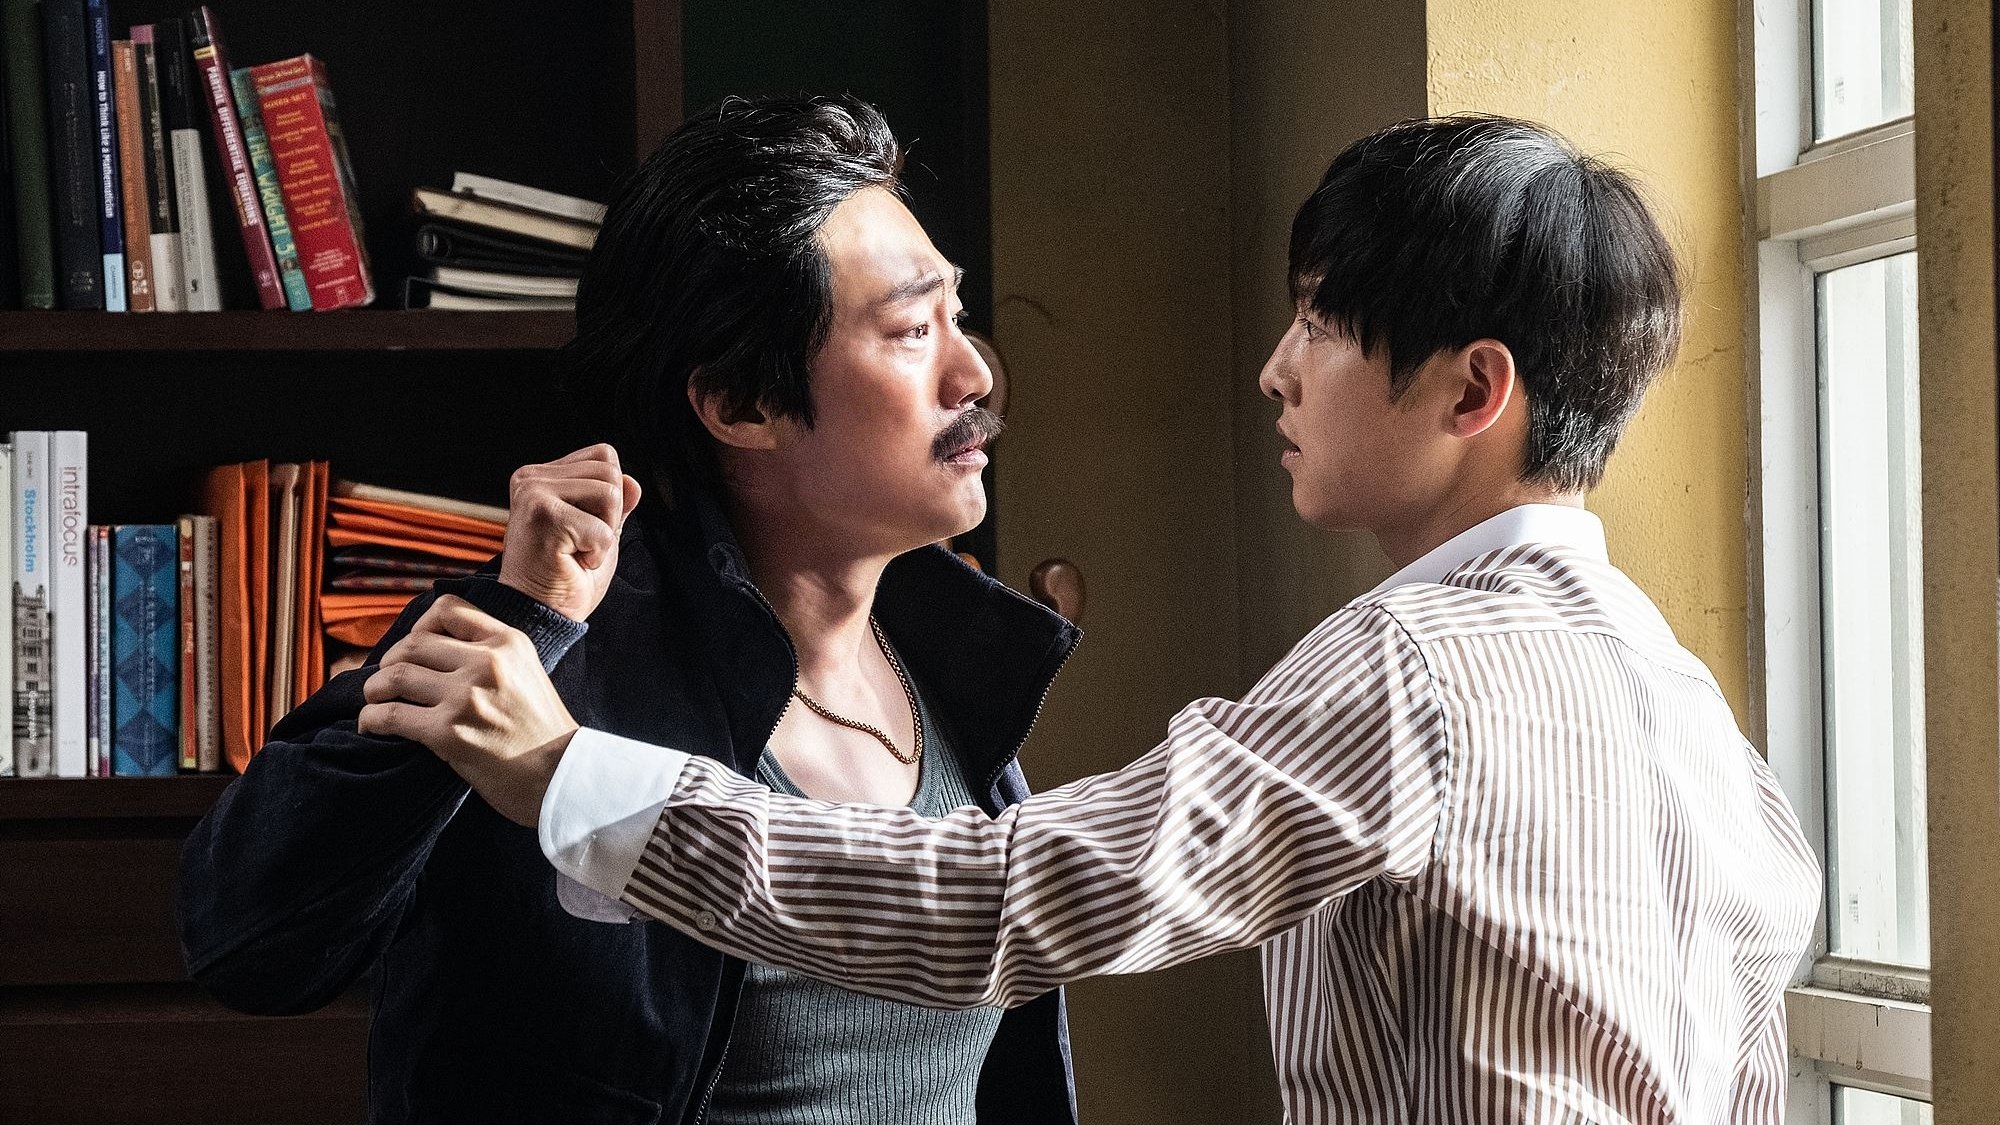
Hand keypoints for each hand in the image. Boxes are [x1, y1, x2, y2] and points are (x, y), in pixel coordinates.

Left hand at [358, 594, 577, 825]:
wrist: (560, 776)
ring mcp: (466, 697)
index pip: (447, 609)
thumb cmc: (542, 730)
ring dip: (375, 689)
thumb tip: (435, 646)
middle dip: (390, 661)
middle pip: (412, 644)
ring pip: (394, 676)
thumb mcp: (528, 672)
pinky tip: (371, 726)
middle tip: (387, 681)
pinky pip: (389, 715)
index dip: (420, 625)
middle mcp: (486, 663)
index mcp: (508, 643)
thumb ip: (491, 653)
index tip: (417, 649)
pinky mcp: (448, 733)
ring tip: (376, 701)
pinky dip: (371, 719)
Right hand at [499, 444, 642, 621]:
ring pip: (610, 493)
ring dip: (605, 533)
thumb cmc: (563, 577)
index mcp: (541, 477)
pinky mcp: (543, 516)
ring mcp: (534, 493)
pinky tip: (571, 562)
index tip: (584, 526)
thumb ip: (615, 505)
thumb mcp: (599, 533)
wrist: (537, 614)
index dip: (611, 495)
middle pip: (610, 471)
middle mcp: (532, 479)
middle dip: (611, 514)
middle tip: (581, 543)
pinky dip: (597, 553)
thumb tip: (633, 482)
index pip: (603, 457)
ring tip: (576, 551)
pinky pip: (603, 529)